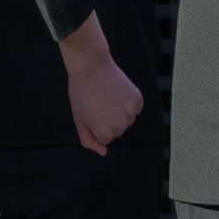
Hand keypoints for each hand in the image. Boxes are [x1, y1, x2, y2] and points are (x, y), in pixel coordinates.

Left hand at [59, 14, 142, 155]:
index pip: (106, 138)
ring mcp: (131, 112)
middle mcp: (120, 125)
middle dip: (108, 120)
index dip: (95, 125)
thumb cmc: (81, 94)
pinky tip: (117, 91)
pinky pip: (136, 108)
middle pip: (118, 130)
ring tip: (107, 97)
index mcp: (104, 132)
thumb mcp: (80, 120)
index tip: (89, 113)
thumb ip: (89, 140)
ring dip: (120, 111)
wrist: (91, 67)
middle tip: (98, 103)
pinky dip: (128, 102)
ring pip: (128, 119)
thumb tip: (103, 152)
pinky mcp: (138, 99)